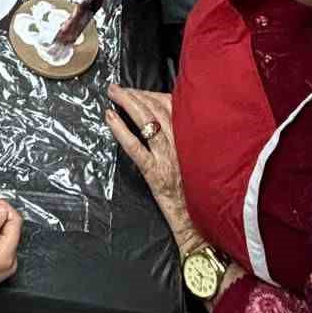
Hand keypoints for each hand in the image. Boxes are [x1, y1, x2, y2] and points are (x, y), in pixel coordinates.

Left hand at [105, 88, 200, 254]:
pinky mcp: (156, 174)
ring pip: (147, 122)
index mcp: (194, 137)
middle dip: (136, 95)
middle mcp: (182, 144)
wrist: (201, 224)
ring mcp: (168, 158)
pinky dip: (121, 130)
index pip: (173, 105)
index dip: (152, 94)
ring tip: (113, 94)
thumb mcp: (201, 158)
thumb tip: (174, 118)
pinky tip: (110, 118)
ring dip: (127, 103)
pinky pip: (136, 147)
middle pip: (157, 109)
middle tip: (119, 88)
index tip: (139, 90)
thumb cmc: (201, 191)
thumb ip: (190, 137)